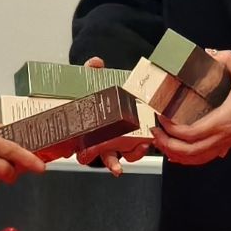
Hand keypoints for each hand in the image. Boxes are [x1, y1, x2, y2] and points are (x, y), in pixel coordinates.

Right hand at [74, 54, 149, 171]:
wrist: (104, 92)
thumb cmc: (93, 94)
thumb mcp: (88, 81)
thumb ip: (90, 71)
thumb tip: (95, 63)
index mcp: (90, 132)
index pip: (83, 149)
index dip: (83, 155)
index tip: (83, 155)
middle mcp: (103, 140)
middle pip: (105, 157)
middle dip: (112, 163)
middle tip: (116, 167)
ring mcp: (119, 141)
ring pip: (125, 155)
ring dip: (133, 154)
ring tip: (141, 147)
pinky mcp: (134, 137)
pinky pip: (138, 147)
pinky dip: (142, 146)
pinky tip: (147, 141)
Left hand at [152, 46, 230, 166]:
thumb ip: (226, 59)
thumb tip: (208, 53)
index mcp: (223, 120)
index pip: (190, 133)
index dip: (171, 128)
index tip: (162, 115)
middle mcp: (223, 136)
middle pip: (188, 152)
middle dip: (166, 144)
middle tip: (155, 130)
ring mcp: (226, 143)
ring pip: (195, 159)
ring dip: (175, 153)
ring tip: (162, 141)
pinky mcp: (230, 145)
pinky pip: (205, 158)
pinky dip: (189, 158)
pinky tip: (179, 153)